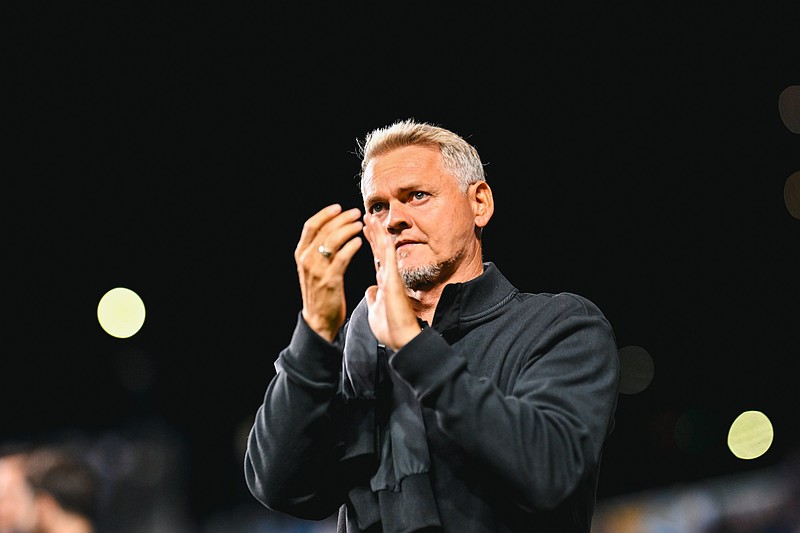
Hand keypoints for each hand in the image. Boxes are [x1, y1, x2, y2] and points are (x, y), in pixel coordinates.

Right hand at [295, 204, 363, 340]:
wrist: (318, 320)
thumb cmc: (319, 292)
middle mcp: (306, 260)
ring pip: (333, 240)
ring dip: (348, 229)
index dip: (325, 214)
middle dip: (341, 218)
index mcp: (301, 254)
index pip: (311, 226)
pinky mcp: (329, 280)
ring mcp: (317, 270)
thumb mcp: (312, 268)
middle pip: (324, 230)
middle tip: (356, 213)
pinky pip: (342, 258)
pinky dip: (351, 246)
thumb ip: (317, 250)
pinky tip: (359, 242)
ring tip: (360, 225)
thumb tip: (330, 230)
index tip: (339, 207)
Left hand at [362, 213, 421, 350]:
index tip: (363, 229)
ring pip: (385, 250)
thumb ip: (373, 297)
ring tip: (371, 217)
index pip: (376, 257)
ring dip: (378, 233)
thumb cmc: (390, 328)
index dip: (370, 242)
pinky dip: (385, 245)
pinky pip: (390, 259)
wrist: (401, 339)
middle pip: (380, 249)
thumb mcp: (375, 309)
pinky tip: (382, 232)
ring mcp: (392, 277)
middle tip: (367, 215)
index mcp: (383, 282)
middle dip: (373, 232)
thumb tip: (369, 290)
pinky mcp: (394, 281)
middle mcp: (389, 277)